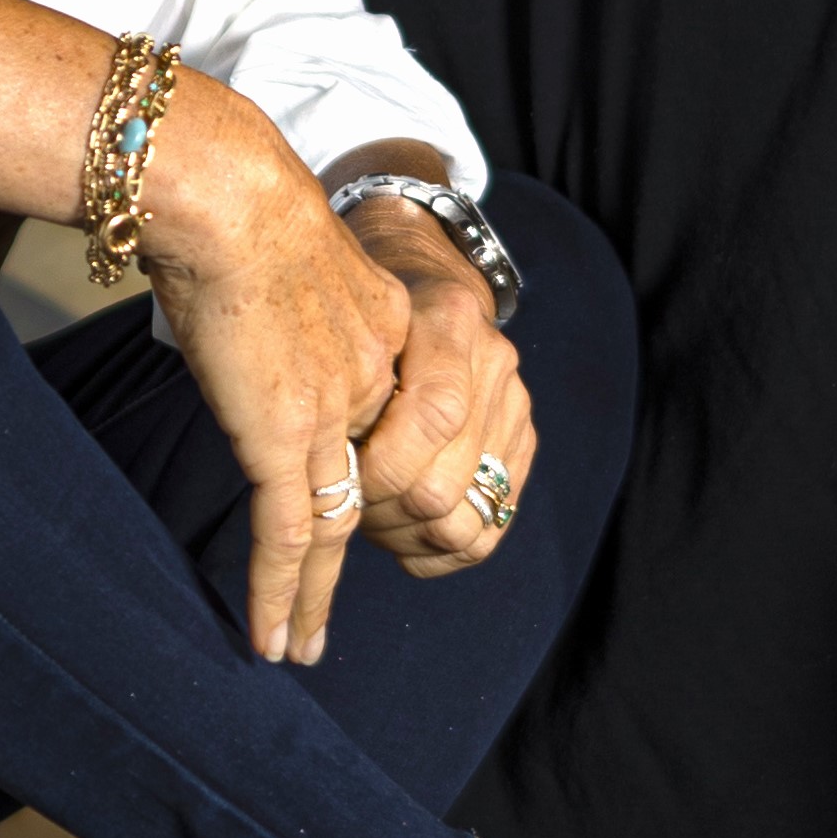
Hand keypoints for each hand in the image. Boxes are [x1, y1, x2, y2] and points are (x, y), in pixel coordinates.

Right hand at [140, 100, 411, 665]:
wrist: (230, 193)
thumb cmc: (230, 201)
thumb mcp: (278, 255)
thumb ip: (273, 299)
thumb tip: (224, 301)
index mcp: (380, 333)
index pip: (375, 426)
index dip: (356, 473)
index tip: (336, 505)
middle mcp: (371, 382)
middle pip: (362, 487)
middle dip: (347, 554)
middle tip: (324, 610)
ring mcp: (333, 414)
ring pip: (330, 528)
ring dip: (312, 596)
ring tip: (298, 649)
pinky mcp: (284, 436)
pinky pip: (286, 536)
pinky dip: (280, 593)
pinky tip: (269, 638)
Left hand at [332, 192, 536, 578]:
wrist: (418, 284)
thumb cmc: (356, 309)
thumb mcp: (337, 321)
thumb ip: (335, 378)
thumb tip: (313, 466)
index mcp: (451, 321)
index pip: (433, 417)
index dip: (379, 467)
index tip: (334, 476)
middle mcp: (494, 362)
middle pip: (442, 486)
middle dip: (381, 512)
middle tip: (343, 504)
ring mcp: (515, 407)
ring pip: (463, 521)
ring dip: (405, 537)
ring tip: (370, 520)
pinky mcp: (522, 445)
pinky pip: (487, 532)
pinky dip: (438, 552)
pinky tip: (403, 538)